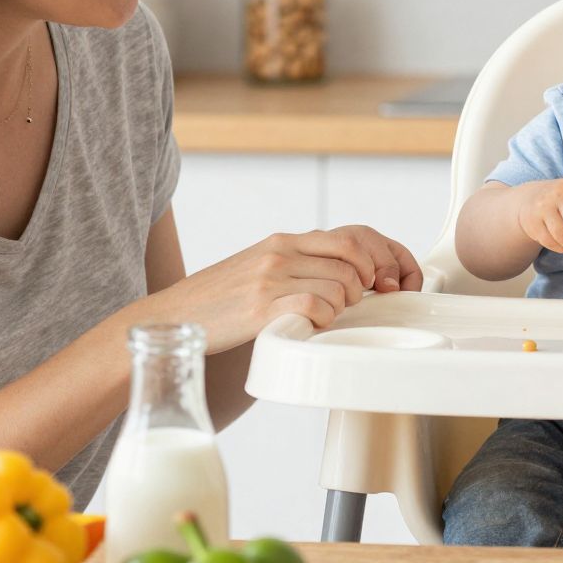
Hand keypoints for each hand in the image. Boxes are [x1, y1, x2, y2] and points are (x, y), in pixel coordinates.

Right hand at [143, 225, 420, 349]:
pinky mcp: (262, 307)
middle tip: (364, 302)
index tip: (388, 282)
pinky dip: (323, 319)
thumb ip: (300, 265)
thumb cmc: (221, 301)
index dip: (382, 258)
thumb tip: (348, 277)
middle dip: (370, 283)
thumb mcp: (261, 269)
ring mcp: (271, 278)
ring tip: (323, 317)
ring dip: (343, 307)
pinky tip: (308, 326)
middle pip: (354, 258)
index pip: (352, 236)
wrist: (173, 316)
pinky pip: (316, 306)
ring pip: (340, 285)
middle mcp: (281, 252)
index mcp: (284, 241)